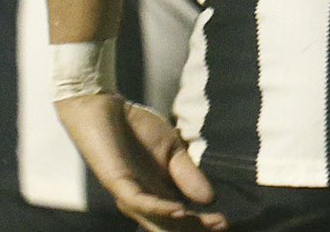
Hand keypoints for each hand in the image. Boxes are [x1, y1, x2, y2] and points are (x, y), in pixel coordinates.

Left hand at [55, 95, 223, 230]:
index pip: (180, 216)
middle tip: (222, 226)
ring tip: (208, 224)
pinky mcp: (117, 182)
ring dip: (180, 224)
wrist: (103, 109)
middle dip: (193, 228)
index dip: (201, 222)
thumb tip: (211, 198)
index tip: (225, 223)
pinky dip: (160, 208)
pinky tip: (180, 210)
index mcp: (157, 191)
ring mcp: (129, 192)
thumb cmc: (136, 129)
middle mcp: (142, 198)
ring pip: (154, 218)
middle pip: (167, 224)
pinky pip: (139, 201)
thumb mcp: (173, 150)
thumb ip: (188, 173)